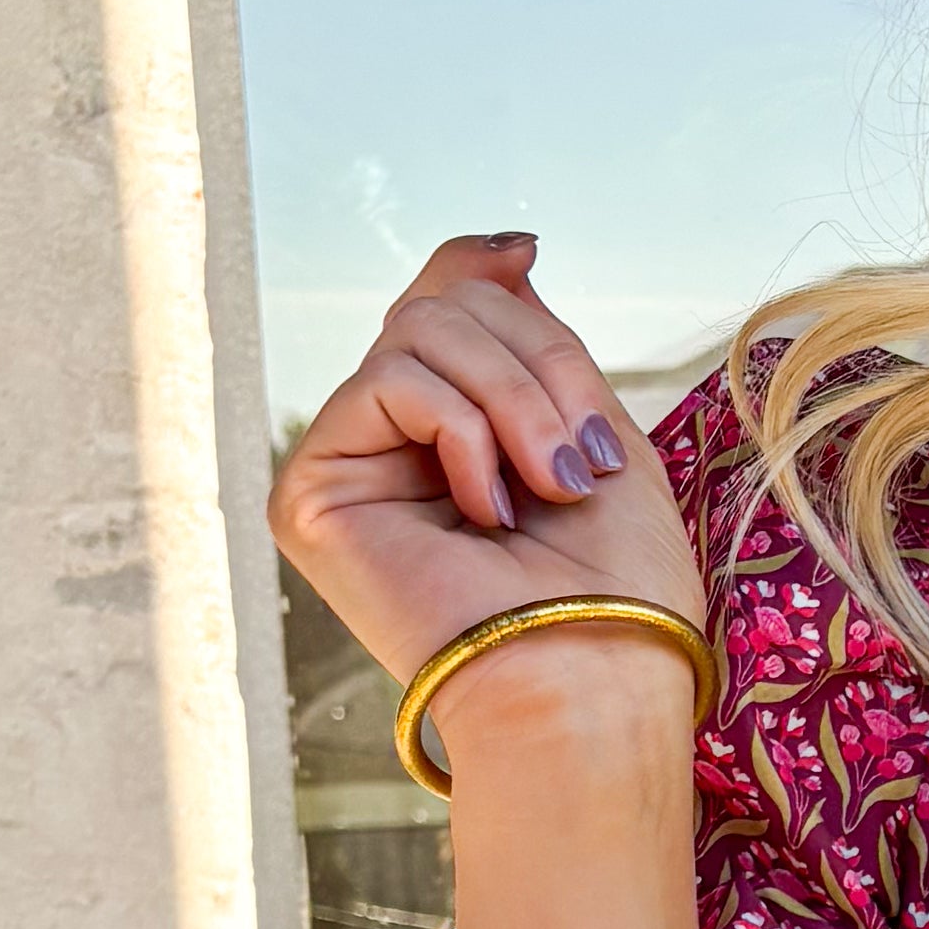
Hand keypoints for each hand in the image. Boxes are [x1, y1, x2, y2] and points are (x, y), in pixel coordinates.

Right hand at [266, 231, 707, 697]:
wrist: (593, 677)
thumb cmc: (616, 585)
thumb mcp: (590, 428)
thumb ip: (533, 343)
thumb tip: (502, 251)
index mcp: (458, 437)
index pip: (443, 308)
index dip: (477, 271)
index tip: (526, 255)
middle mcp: (392, 449)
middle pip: (441, 309)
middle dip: (536, 363)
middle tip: (581, 460)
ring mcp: (349, 470)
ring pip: (418, 334)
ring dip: (513, 400)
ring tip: (550, 487)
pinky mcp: (311, 493)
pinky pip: (387, 383)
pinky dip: (462, 432)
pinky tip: (487, 510)